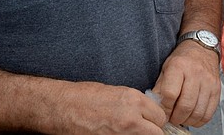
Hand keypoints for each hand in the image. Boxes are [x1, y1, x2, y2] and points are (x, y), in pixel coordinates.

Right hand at [52, 82, 166, 133]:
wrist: (63, 107)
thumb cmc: (85, 97)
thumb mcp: (117, 92)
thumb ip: (135, 103)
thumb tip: (147, 112)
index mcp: (134, 100)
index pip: (160, 116)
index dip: (155, 119)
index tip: (149, 120)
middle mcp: (131, 117)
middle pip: (157, 132)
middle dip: (151, 130)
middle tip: (142, 128)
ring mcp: (122, 133)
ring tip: (128, 131)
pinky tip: (118, 134)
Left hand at [151, 40, 220, 127]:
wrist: (202, 49)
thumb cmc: (182, 60)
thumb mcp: (166, 68)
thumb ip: (160, 88)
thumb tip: (156, 107)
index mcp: (179, 66)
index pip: (170, 93)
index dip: (165, 107)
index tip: (162, 110)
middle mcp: (195, 73)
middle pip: (185, 105)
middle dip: (175, 118)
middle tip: (171, 118)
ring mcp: (208, 82)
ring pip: (198, 112)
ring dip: (187, 121)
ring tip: (181, 118)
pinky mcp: (216, 90)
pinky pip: (208, 113)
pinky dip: (199, 121)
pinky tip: (192, 117)